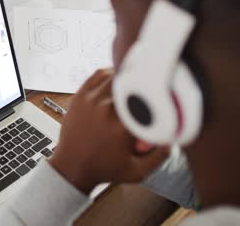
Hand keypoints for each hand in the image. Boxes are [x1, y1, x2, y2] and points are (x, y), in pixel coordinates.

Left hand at [49, 68, 169, 193]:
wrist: (72, 166)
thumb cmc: (103, 169)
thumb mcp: (137, 172)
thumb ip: (160, 156)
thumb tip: (174, 136)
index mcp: (122, 126)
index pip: (149, 99)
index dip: (158, 96)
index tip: (163, 99)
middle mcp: (106, 109)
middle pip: (134, 84)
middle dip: (143, 87)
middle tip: (149, 91)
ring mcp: (91, 100)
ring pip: (116, 76)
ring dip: (128, 78)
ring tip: (135, 84)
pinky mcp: (80, 96)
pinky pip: (98, 75)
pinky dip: (110, 73)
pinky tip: (117, 79)